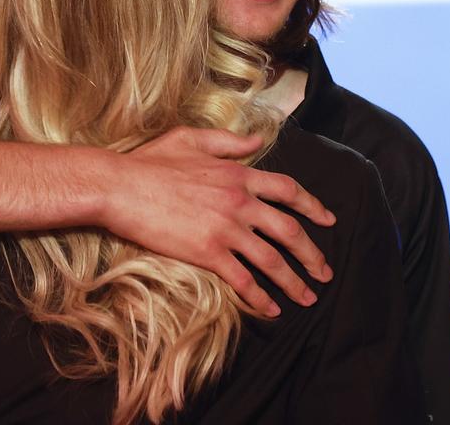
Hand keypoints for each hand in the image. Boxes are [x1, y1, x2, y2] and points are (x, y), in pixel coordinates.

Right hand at [99, 126, 335, 316]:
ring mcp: (226, 229)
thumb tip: (257, 141)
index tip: (329, 221)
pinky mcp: (207, 253)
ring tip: (308, 297)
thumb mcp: (192, 139)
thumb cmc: (150, 161)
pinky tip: (271, 310)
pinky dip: (260, 298)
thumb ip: (229, 142)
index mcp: (240, 174)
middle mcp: (240, 202)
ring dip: (294, 282)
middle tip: (325, 272)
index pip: (290, 190)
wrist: (119, 187)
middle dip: (313, 255)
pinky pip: (243, 280)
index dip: (314, 207)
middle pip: (290, 231)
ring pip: (272, 260)